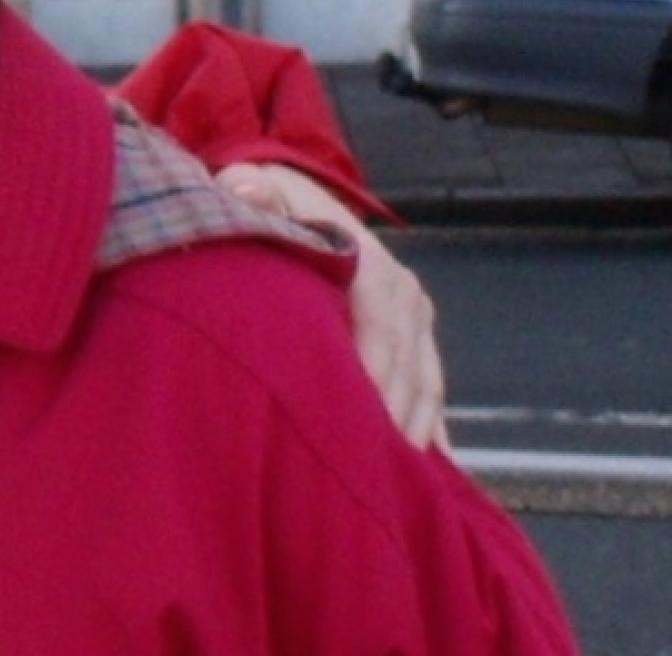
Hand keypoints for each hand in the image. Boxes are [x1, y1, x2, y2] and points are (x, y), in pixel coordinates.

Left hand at [214, 162, 449, 450]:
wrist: (298, 198)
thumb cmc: (270, 205)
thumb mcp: (256, 191)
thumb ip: (250, 193)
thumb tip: (242, 188)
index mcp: (368, 260)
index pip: (378, 318)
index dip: (372, 366)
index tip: (361, 419)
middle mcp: (402, 291)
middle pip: (405, 361)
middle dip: (393, 415)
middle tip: (373, 472)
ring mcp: (414, 317)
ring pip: (425, 382)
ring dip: (415, 430)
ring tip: (400, 484)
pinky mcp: (415, 339)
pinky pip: (430, 388)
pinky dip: (431, 427)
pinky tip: (431, 475)